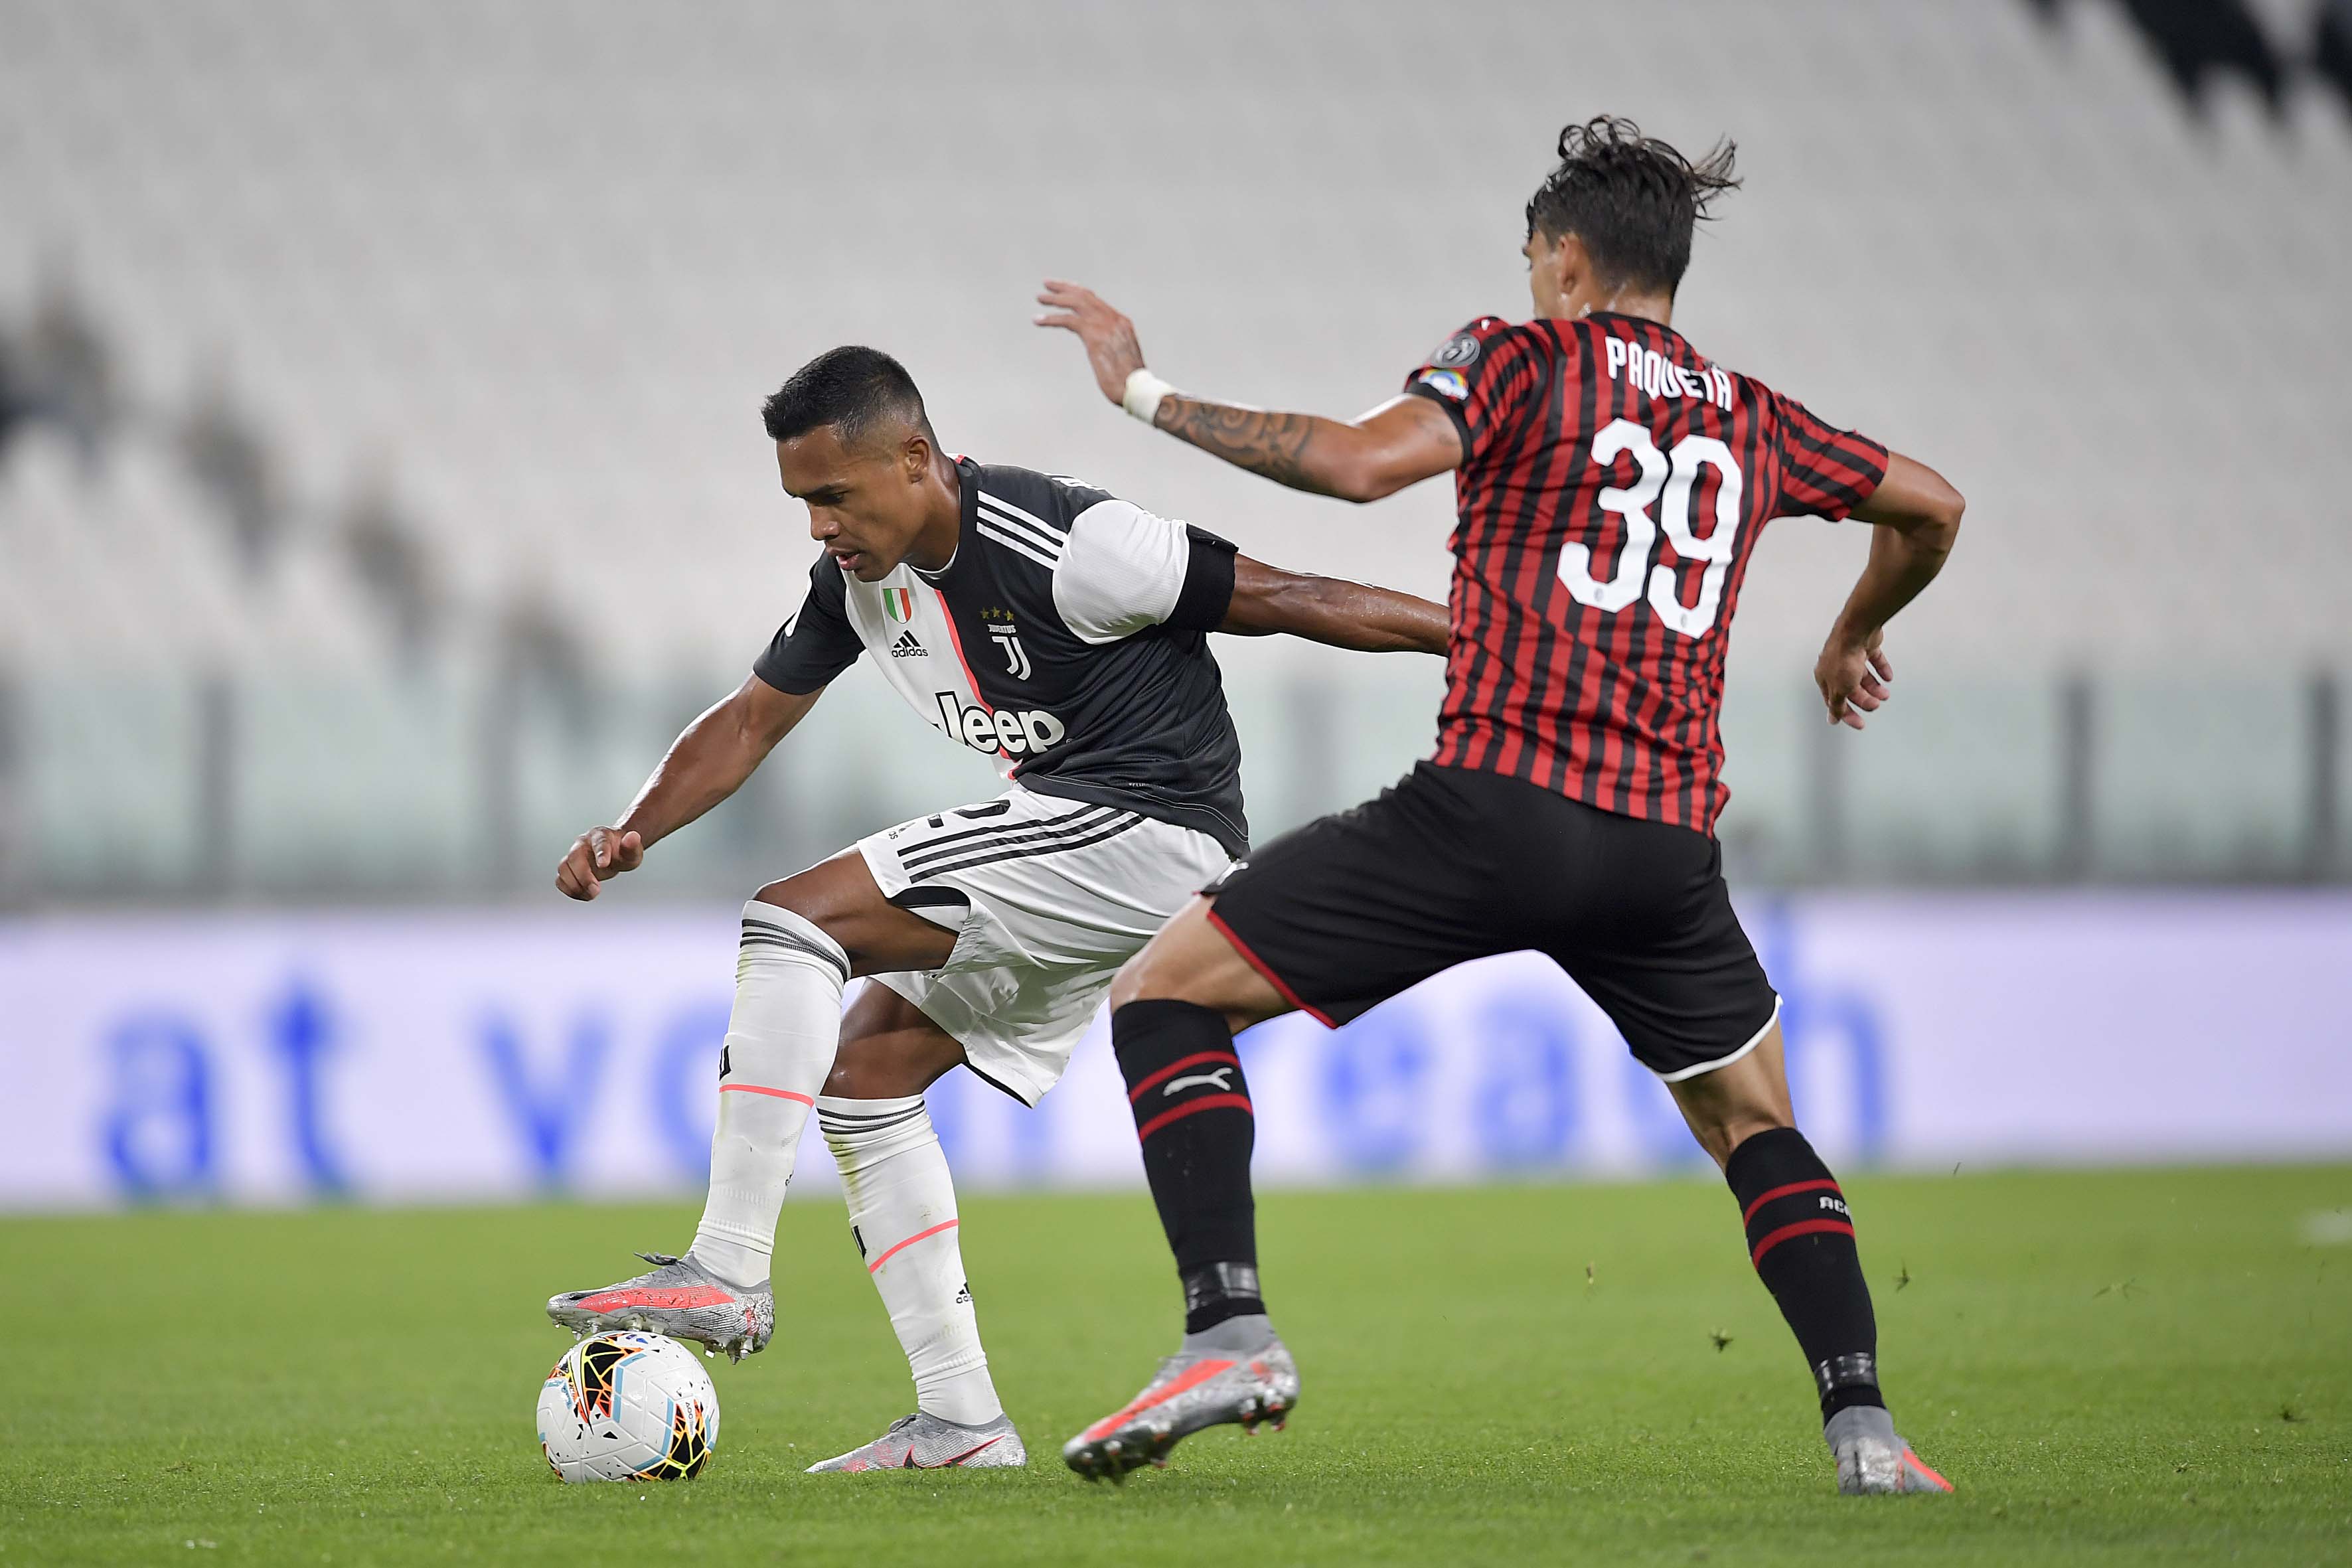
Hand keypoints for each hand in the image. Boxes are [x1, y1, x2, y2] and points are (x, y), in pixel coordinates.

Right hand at [556, 826, 643, 900]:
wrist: (613, 854)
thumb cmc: (622, 852)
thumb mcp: (633, 851)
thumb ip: (633, 846)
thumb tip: (633, 837)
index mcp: (600, 836)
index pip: (599, 842)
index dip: (601, 853)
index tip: (603, 865)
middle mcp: (582, 844)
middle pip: (575, 857)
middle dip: (584, 876)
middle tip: (596, 890)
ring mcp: (573, 856)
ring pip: (563, 868)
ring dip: (574, 885)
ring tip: (591, 894)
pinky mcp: (568, 869)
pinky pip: (560, 879)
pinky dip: (569, 890)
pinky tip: (584, 895)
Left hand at [1034, 280, 1146, 405]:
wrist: (1136, 389)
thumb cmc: (1129, 382)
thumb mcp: (1122, 358)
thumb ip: (1112, 347)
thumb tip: (1104, 352)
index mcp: (1122, 323)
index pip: (1096, 301)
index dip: (1078, 292)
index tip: (1066, 289)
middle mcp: (1113, 319)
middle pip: (1085, 295)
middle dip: (1064, 288)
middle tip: (1047, 284)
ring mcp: (1104, 325)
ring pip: (1075, 302)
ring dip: (1055, 299)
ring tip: (1039, 298)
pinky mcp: (1093, 335)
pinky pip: (1067, 319)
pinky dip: (1051, 318)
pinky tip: (1038, 320)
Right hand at [1813, 626, 1893, 730]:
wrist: (1856, 631)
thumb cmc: (1843, 657)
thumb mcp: (1839, 689)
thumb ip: (1837, 705)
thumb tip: (1832, 719)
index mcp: (1824, 677)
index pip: (1834, 701)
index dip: (1847, 714)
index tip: (1859, 723)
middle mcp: (1835, 667)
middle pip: (1850, 689)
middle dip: (1864, 699)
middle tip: (1875, 705)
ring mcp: (1850, 657)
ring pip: (1863, 677)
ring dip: (1874, 688)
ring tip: (1884, 694)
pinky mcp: (1865, 647)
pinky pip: (1874, 661)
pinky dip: (1881, 670)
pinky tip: (1887, 677)